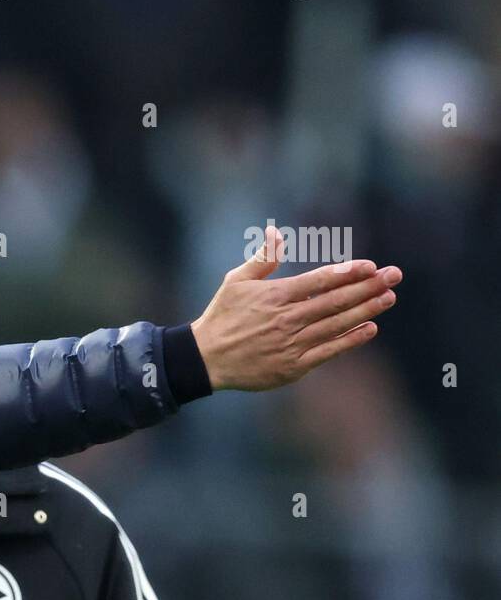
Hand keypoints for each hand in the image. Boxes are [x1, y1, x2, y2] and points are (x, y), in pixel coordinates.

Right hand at [190, 226, 401, 391]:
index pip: (319, 281)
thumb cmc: (222, 316)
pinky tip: (369, 329)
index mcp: (275, 296)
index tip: (372, 265)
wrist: (206, 358)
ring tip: (388, 298)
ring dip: (366, 310)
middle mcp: (287, 319)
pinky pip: (328, 351)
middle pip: (335, 301)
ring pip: (336, 324)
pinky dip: (350, 340)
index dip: (348, 273)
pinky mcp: (293, 366)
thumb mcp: (235, 281)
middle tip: (394, 276)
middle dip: (368, 287)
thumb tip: (276, 233)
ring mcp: (292, 344)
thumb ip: (262, 259)